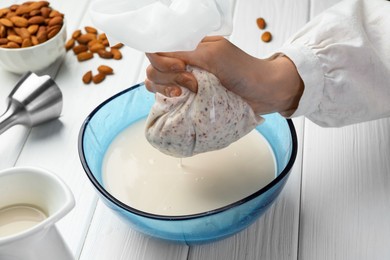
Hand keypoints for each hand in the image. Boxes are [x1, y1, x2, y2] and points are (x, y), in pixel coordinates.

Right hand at [145, 36, 303, 115]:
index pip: (156, 50)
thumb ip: (184, 51)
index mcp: (188, 48)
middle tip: (193, 83)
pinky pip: (166, 101)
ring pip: (156, 85)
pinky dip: (170, 101)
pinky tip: (183, 101)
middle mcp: (183, 65)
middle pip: (153, 69)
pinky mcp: (188, 100)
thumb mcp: (212, 54)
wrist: (263, 92)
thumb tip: (155, 53)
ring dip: (167, 89)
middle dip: (168, 77)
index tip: (181, 68)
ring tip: (190, 93)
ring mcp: (184, 83)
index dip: (162, 61)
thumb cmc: (242, 69)